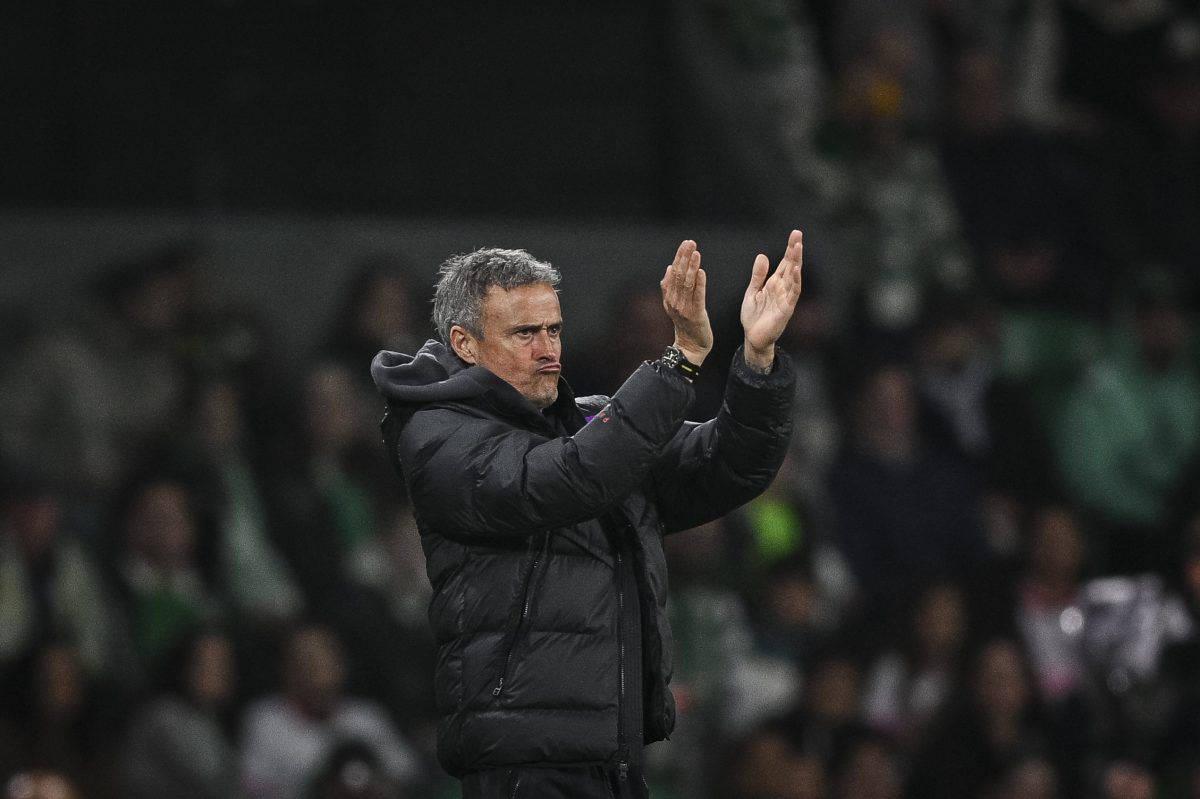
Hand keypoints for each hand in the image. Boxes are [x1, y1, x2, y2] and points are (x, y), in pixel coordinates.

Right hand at [660, 239, 712, 364]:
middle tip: (690, 243)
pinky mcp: (696, 315)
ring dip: (692, 267)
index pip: (674, 272)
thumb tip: (669, 268)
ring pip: (687, 284)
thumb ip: (670, 287)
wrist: (690, 346)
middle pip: (679, 275)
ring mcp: (684, 309)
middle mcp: (674, 301)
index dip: (679, 257)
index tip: (685, 244)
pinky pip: (697, 297)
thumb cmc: (686, 324)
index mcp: (669, 297)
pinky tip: (701, 272)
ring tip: (696, 253)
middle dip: (684, 257)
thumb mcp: (674, 304)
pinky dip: (699, 284)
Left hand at [740, 229, 802, 370]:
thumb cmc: (754, 316)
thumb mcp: (752, 291)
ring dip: (797, 262)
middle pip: (791, 266)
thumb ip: (758, 275)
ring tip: (798, 247)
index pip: (785, 262)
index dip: (790, 249)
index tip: (795, 234)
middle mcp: (783, 289)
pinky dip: (794, 281)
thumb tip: (762, 255)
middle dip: (795, 251)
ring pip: (794, 277)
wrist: (752, 338)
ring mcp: (786, 299)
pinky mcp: (786, 310)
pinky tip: (795, 270)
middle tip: (798, 234)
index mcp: (775, 283)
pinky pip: (792, 294)